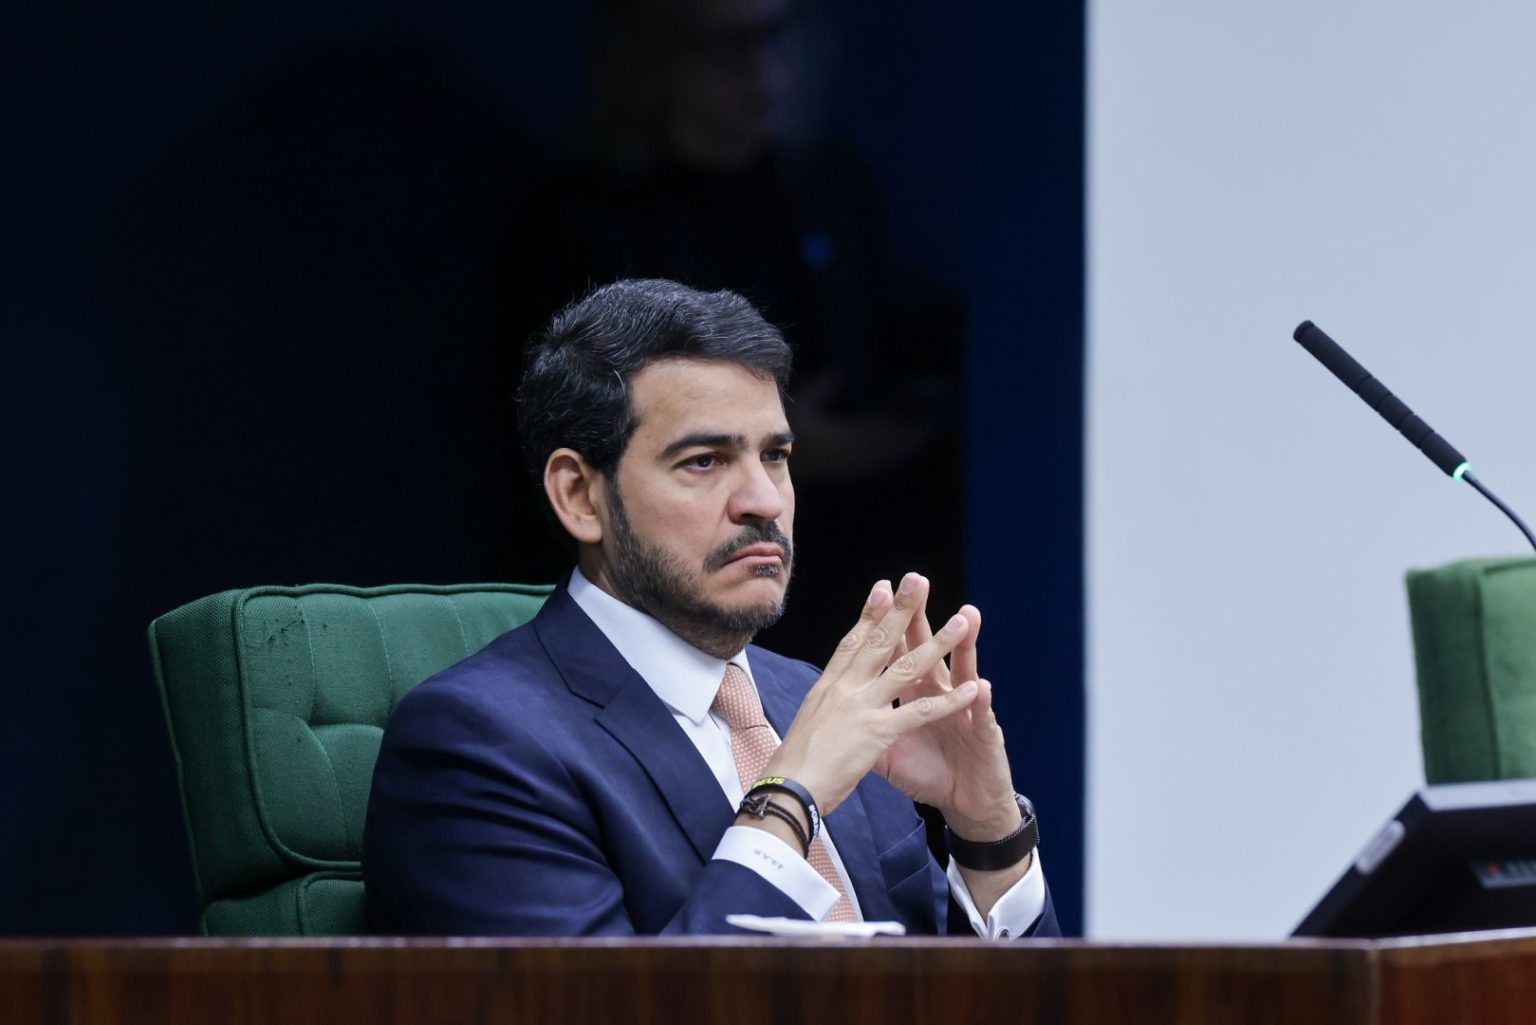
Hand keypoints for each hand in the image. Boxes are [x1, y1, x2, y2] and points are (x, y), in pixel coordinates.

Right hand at [761, 573, 980, 816]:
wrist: (788, 787)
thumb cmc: (795, 762)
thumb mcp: (808, 721)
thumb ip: (827, 703)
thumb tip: (831, 693)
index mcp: (828, 686)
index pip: (852, 641)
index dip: (869, 613)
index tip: (883, 586)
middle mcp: (846, 688)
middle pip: (879, 641)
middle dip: (901, 608)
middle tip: (917, 580)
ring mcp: (862, 707)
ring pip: (907, 668)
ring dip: (938, 644)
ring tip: (961, 621)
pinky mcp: (878, 732)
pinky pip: (920, 713)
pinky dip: (948, 702)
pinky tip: (971, 690)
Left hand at [873, 581, 1019, 842]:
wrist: (966, 802)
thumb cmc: (930, 772)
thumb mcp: (888, 752)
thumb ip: (866, 727)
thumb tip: (834, 716)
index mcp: (914, 693)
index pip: (899, 652)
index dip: (888, 625)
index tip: (879, 591)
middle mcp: (940, 693)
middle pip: (928, 649)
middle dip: (922, 618)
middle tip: (918, 581)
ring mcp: (965, 710)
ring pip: (964, 671)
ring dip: (964, 645)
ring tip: (966, 616)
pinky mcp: (984, 735)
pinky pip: (981, 717)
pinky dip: (979, 703)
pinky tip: (980, 686)